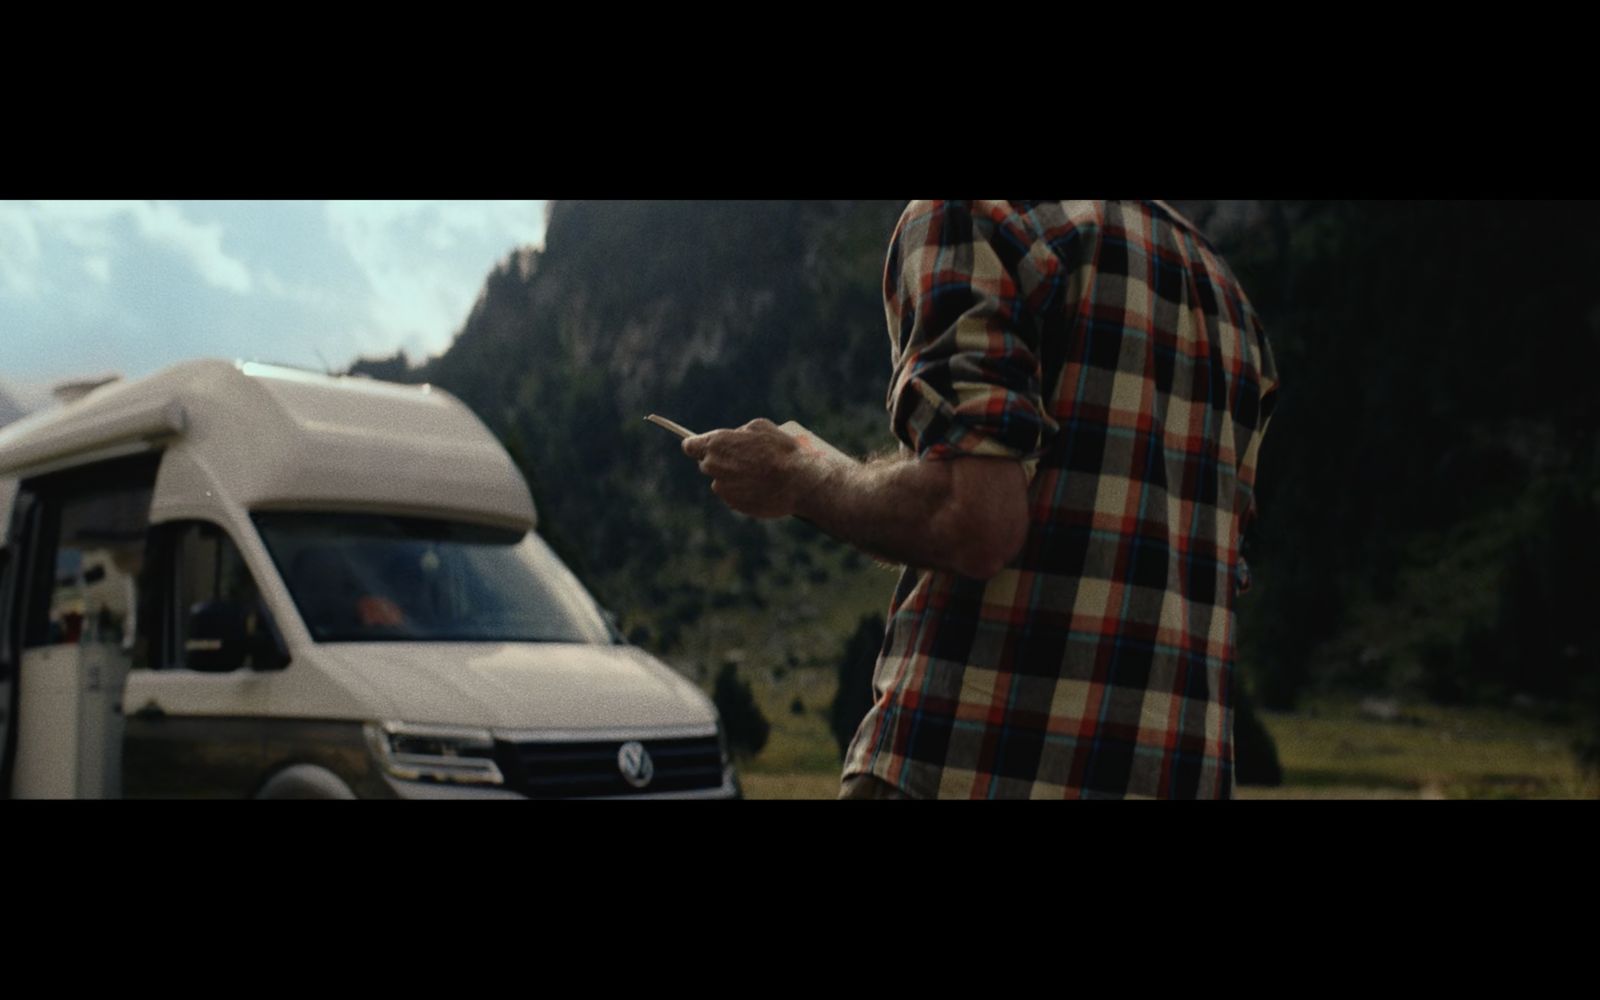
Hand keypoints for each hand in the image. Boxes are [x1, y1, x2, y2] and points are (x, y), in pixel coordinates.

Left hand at [682, 418, 808, 518]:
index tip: (701, 447)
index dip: (696, 445)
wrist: (797, 482)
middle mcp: (713, 466)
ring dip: (733, 477)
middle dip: (721, 461)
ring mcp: (722, 487)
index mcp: (716, 444)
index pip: (690, 446)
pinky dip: (743, 491)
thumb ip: (739, 433)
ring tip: (758, 474)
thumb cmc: (781, 451)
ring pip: (721, 480)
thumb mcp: (760, 427)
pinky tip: (760, 486)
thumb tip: (735, 438)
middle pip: (707, 463)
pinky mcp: (732, 504)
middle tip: (744, 459)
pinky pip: (733, 494)